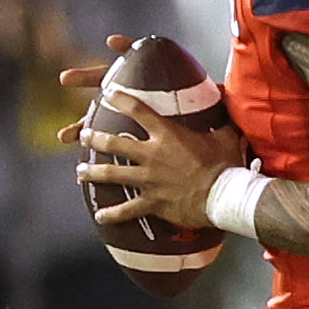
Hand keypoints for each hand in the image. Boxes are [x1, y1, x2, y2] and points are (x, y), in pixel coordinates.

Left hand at [75, 90, 245, 230]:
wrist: (224, 196)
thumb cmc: (226, 166)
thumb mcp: (225, 137)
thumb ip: (221, 122)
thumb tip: (229, 109)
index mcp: (167, 135)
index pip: (138, 110)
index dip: (119, 99)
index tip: (107, 93)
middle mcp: (152, 155)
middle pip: (114, 143)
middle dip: (94, 138)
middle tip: (84, 135)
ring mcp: (149, 180)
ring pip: (112, 174)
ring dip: (93, 172)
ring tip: (79, 171)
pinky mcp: (152, 202)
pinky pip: (127, 209)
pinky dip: (112, 214)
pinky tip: (100, 215)